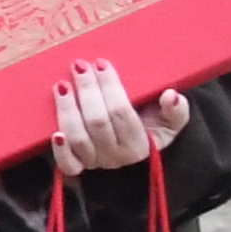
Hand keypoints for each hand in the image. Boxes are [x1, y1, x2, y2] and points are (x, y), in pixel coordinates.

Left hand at [47, 59, 190, 177]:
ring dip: (68, 110)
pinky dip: (60, 150)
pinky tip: (55, 133)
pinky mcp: (77, 167)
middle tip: (79, 66)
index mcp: (141, 143)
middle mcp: (117, 156)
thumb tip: (170, 95)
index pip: (121, 112)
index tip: (101, 64)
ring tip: (62, 85)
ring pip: (79, 138)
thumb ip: (176, 110)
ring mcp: (95, 162)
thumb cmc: (152, 126)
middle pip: (97, 122)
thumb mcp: (171, 120)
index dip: (110, 87)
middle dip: (87, 91)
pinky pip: (67, 165)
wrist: (136, 150)